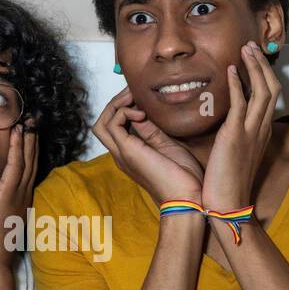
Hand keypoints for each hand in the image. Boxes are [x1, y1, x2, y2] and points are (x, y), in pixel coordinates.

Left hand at [0, 119, 37, 269]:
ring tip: (28, 118)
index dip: (30, 150)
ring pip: (27, 159)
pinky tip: (17, 132)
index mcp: (22, 201)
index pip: (28, 170)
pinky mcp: (8, 194)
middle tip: (33, 119)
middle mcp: (25, 195)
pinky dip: (17, 146)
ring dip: (28, 137)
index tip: (29, 134)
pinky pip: (15, 164)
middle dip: (33, 139)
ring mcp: (18, 194)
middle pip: (32, 160)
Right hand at [92, 87, 203, 205]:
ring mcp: (122, 154)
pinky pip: (112, 124)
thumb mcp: (167, 144)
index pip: (115, 126)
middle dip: (116, 103)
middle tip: (134, 92)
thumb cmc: (183, 176)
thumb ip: (152, 129)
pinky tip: (142, 112)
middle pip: (101, 124)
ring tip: (135, 98)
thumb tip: (145, 110)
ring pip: (101, 124)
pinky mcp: (127, 152)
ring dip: (116, 105)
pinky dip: (123, 112)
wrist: (187, 196)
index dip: (125, 106)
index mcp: (131, 153)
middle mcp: (122, 154)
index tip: (142, 96)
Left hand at [201, 41, 281, 215]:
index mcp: (262, 133)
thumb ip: (238, 136)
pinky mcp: (236, 135)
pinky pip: (241, 103)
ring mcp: (251, 132)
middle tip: (251, 46)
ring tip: (245, 49)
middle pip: (271, 88)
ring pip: (262, 90)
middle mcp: (261, 129)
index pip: (270, 97)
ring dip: (254, 67)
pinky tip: (230, 70)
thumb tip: (230, 124)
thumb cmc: (228, 184)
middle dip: (262, 64)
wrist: (228, 205)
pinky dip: (237, 84)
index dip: (264, 76)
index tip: (254, 60)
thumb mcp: (237, 154)